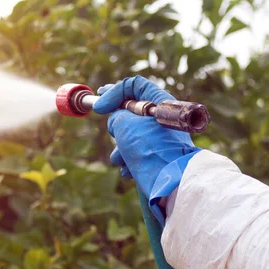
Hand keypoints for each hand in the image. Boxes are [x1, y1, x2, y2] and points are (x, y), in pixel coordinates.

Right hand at [93, 76, 200, 222]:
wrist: (169, 183)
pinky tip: (127, 170)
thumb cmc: (148, 148)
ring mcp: (162, 138)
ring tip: (119, 158)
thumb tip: (117, 122)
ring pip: (132, 134)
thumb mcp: (124, 124)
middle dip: (117, 124)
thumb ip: (116, 115)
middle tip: (113, 131)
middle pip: (132, 111)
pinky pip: (137, 152)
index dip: (113, 92)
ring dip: (120, 147)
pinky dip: (128, 160)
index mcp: (161, 103)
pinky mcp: (159, 156)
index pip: (134, 86)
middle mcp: (163, 118)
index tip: (99, 106)